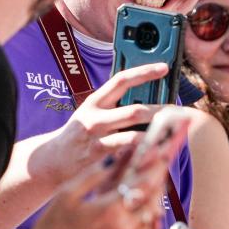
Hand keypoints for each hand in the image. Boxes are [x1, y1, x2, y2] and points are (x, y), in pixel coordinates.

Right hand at [24, 117, 187, 228]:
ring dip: (154, 197)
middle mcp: (124, 226)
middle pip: (153, 198)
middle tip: (161, 165)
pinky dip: (146, 216)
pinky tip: (143, 206)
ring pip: (151, 215)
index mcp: (110, 208)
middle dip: (158, 180)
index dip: (155, 166)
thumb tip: (114, 159)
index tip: (161, 153)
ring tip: (153, 183)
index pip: (143, 183)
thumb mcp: (67, 194)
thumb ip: (94, 175)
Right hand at [44, 64, 167, 182]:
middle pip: (134, 109)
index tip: (164, 67)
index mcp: (95, 101)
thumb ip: (113, 107)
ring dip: (156, 132)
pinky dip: (143, 149)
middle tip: (178, 112)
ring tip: (174, 132)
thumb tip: (146, 100)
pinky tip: (157, 150)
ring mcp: (96, 136)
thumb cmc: (77, 137)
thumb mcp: (91, 115)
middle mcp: (95, 117)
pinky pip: (126, 151)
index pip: (121, 80)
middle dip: (160, 110)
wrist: (50, 161)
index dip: (144, 72)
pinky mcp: (98, 155)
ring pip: (133, 131)